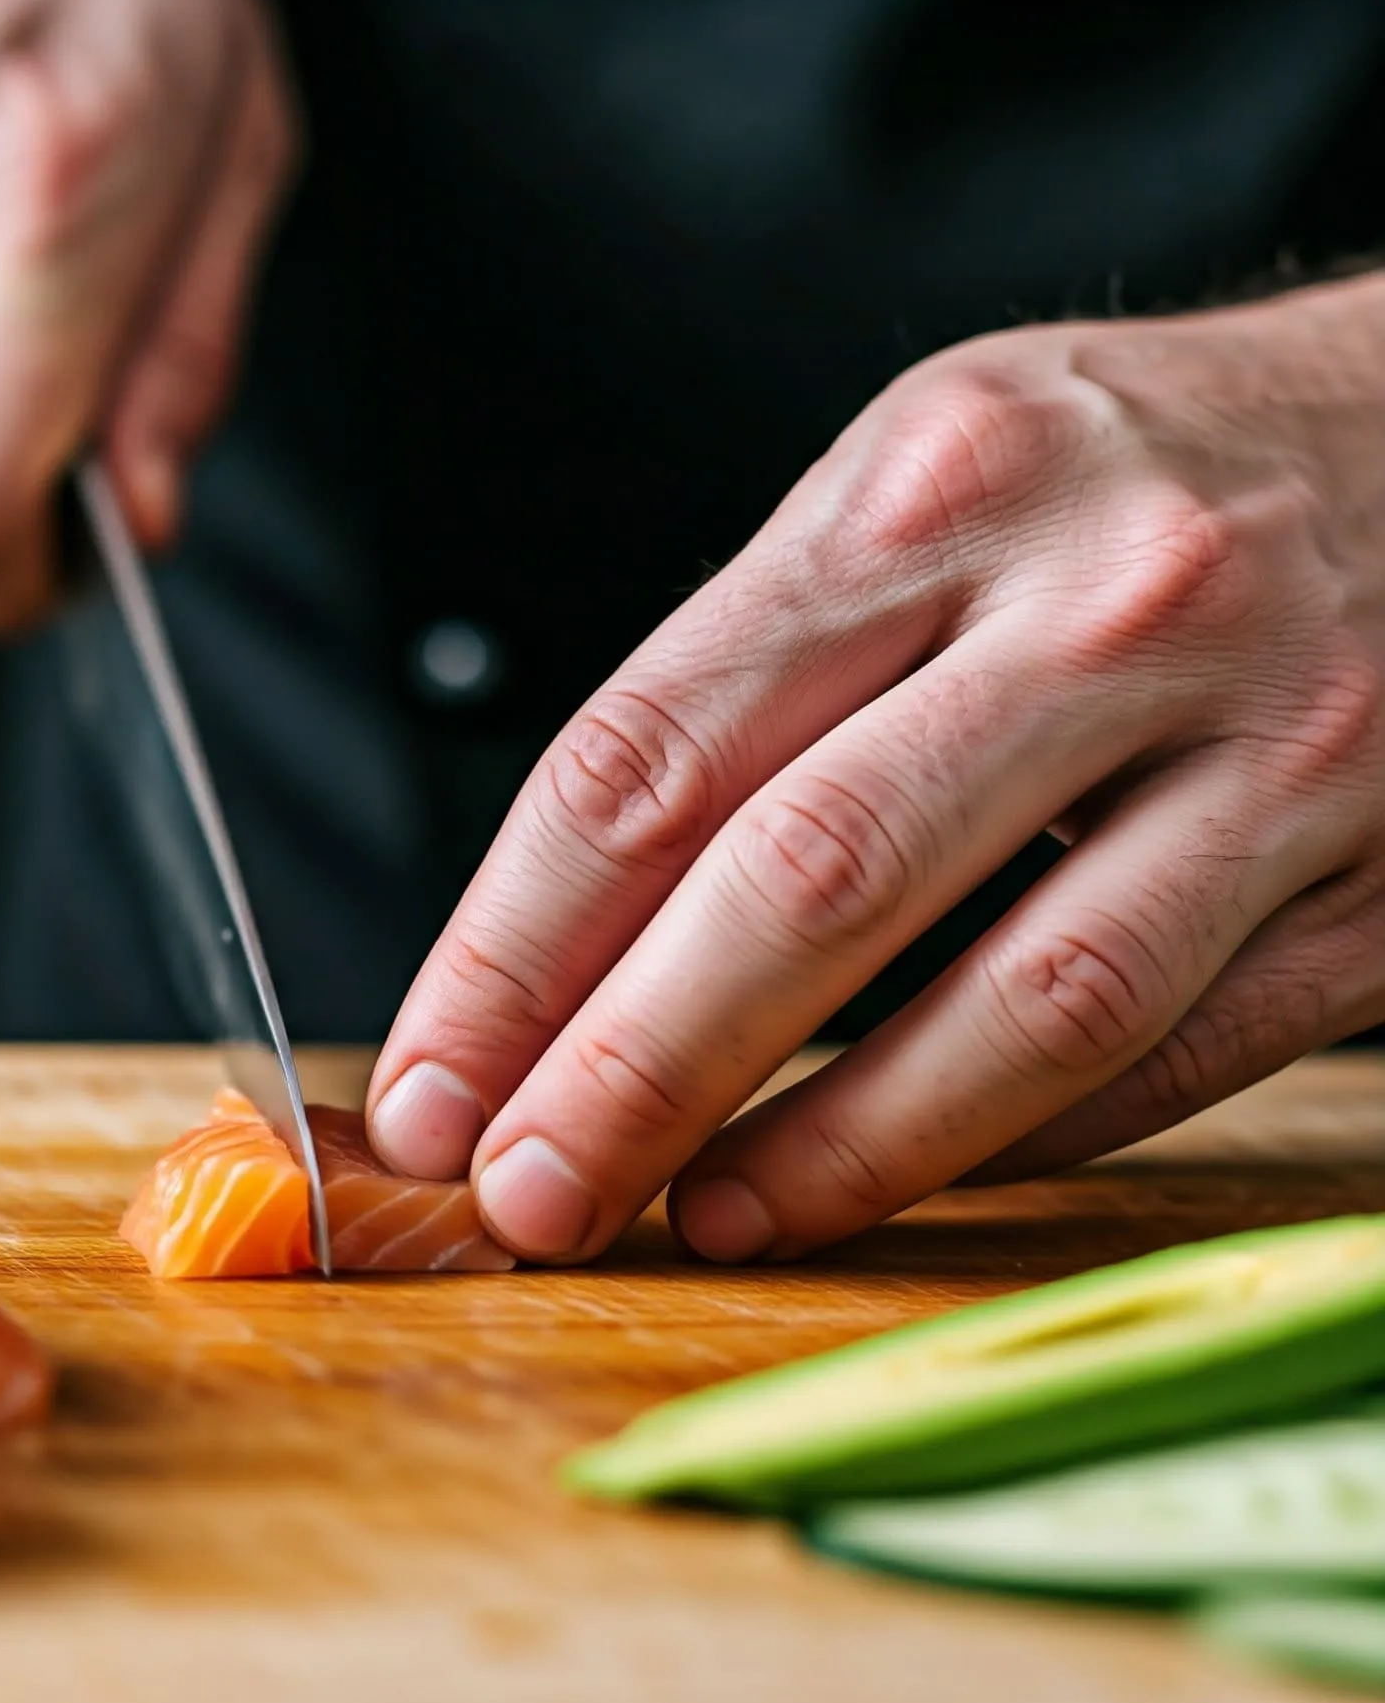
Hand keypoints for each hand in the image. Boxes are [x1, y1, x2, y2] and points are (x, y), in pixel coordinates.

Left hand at [368, 276, 1384, 1263]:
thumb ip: (761, 683)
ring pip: (1015, 1002)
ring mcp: (1270, 741)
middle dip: (630, 1071)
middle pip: (806, 880)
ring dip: (829, 1145)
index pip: (651, 754)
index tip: (432, 1087)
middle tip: (525, 1192)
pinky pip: (1166, 1049)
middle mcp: (1105, 600)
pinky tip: (891, 1180)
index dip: (511, 950)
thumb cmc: (1136, 483)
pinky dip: (1006, 1138)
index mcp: (931, 486)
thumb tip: (562, 941)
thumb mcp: (929, 492)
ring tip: (702, 1219)